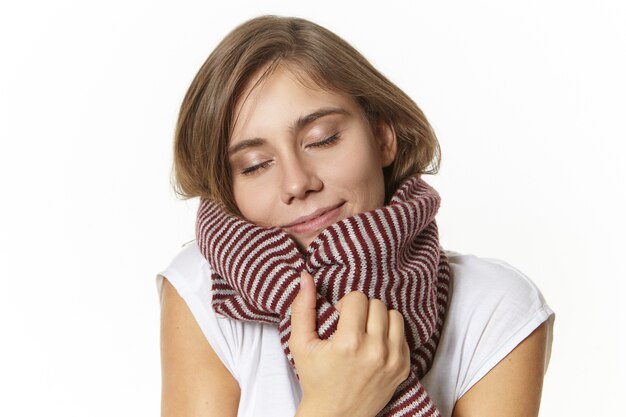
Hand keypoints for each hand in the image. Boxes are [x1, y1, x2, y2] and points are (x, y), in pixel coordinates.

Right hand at [290, 271, 410, 416]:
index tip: (339, 318)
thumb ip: (302, 308)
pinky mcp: (404, 368)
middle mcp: (375, 351)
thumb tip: (306, 276)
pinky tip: (374, 345)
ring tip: (365, 332)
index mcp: (349, 342)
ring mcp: (393, 360)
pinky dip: (390, 335)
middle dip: (362, 310)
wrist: (335, 416)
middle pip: (377, 304)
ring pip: (394, 315)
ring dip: (379, 319)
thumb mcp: (300, 344)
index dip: (345, 304)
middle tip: (350, 325)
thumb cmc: (315, 379)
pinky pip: (403, 335)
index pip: (358, 298)